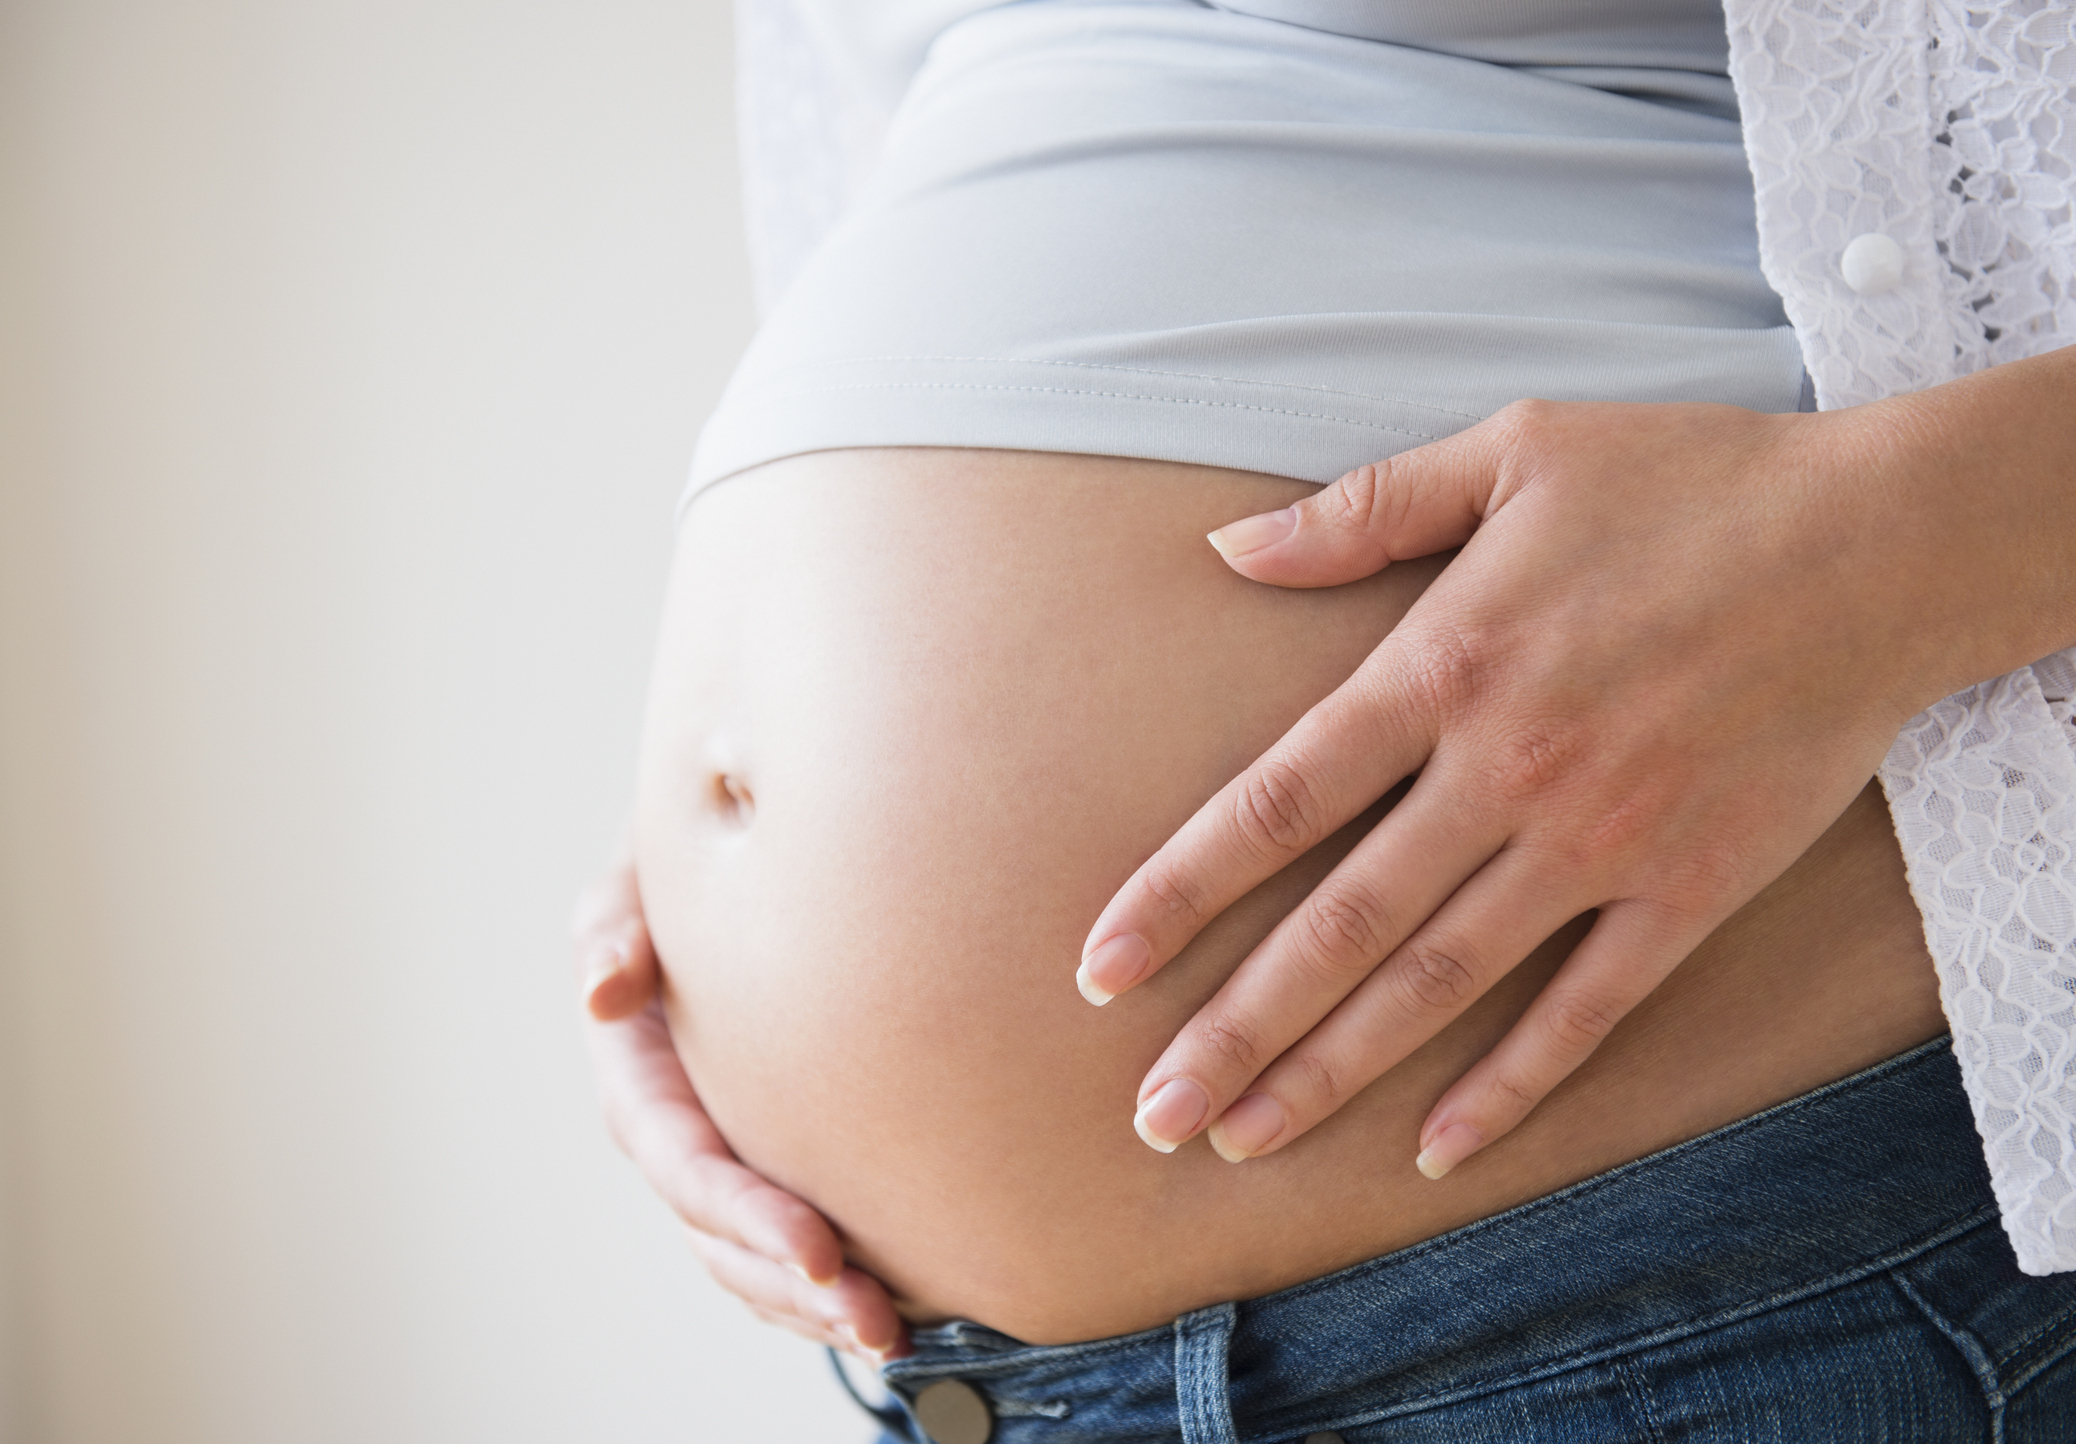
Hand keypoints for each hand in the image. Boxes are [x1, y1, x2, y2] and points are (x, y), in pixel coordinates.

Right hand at [574, 851, 907, 1361]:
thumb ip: (617, 923)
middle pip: (725, 1239)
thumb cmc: (684, 869)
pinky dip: (828, 1287)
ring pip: (755, 1262)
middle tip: (876, 1322)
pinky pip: (786, 1249)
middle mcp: (674, 1134)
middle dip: (795, 1288)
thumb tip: (603, 988)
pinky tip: (902, 1308)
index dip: (747, 1214)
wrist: (739, 868)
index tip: (822, 1249)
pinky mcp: (764, 1163)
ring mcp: (719, 1158)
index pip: (688, 1165)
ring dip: (817, 1309)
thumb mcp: (638, 880)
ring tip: (894, 1336)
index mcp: (640, 1076)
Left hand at [1076, 382, 2073, 1177]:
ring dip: (1333, 1069)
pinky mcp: (1689, 892)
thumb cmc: (1692, 482)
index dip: (1178, 891)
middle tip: (1150, 1111)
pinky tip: (1435, 1148)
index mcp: (1444, 665)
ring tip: (1242, 1138)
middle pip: (1339, 925)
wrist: (1883, 540)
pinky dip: (1510, 1085)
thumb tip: (1230, 548)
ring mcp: (1598, 843)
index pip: (1275, 801)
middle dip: (1233, 1026)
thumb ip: (1362, 510)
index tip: (1099, 967)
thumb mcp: (1513, 448)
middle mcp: (1504, 772)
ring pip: (1439, 983)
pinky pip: (1584, 1010)